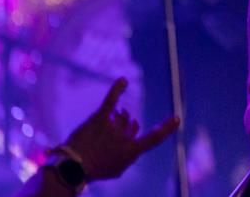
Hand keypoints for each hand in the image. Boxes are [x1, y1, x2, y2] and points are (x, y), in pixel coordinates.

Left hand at [64, 77, 178, 180]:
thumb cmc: (95, 169)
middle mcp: (125, 137)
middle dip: (126, 130)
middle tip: (109, 140)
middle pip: (133, 125)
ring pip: (123, 116)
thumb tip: (132, 140)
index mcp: (132, 151)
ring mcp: (113, 126)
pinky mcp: (99, 118)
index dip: (167, 128)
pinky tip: (123, 79)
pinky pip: (111, 100)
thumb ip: (129, 154)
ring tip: (101, 132)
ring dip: (117, 120)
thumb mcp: (117, 169)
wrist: (72, 166)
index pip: (154, 138)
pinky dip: (117, 89)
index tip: (177, 118)